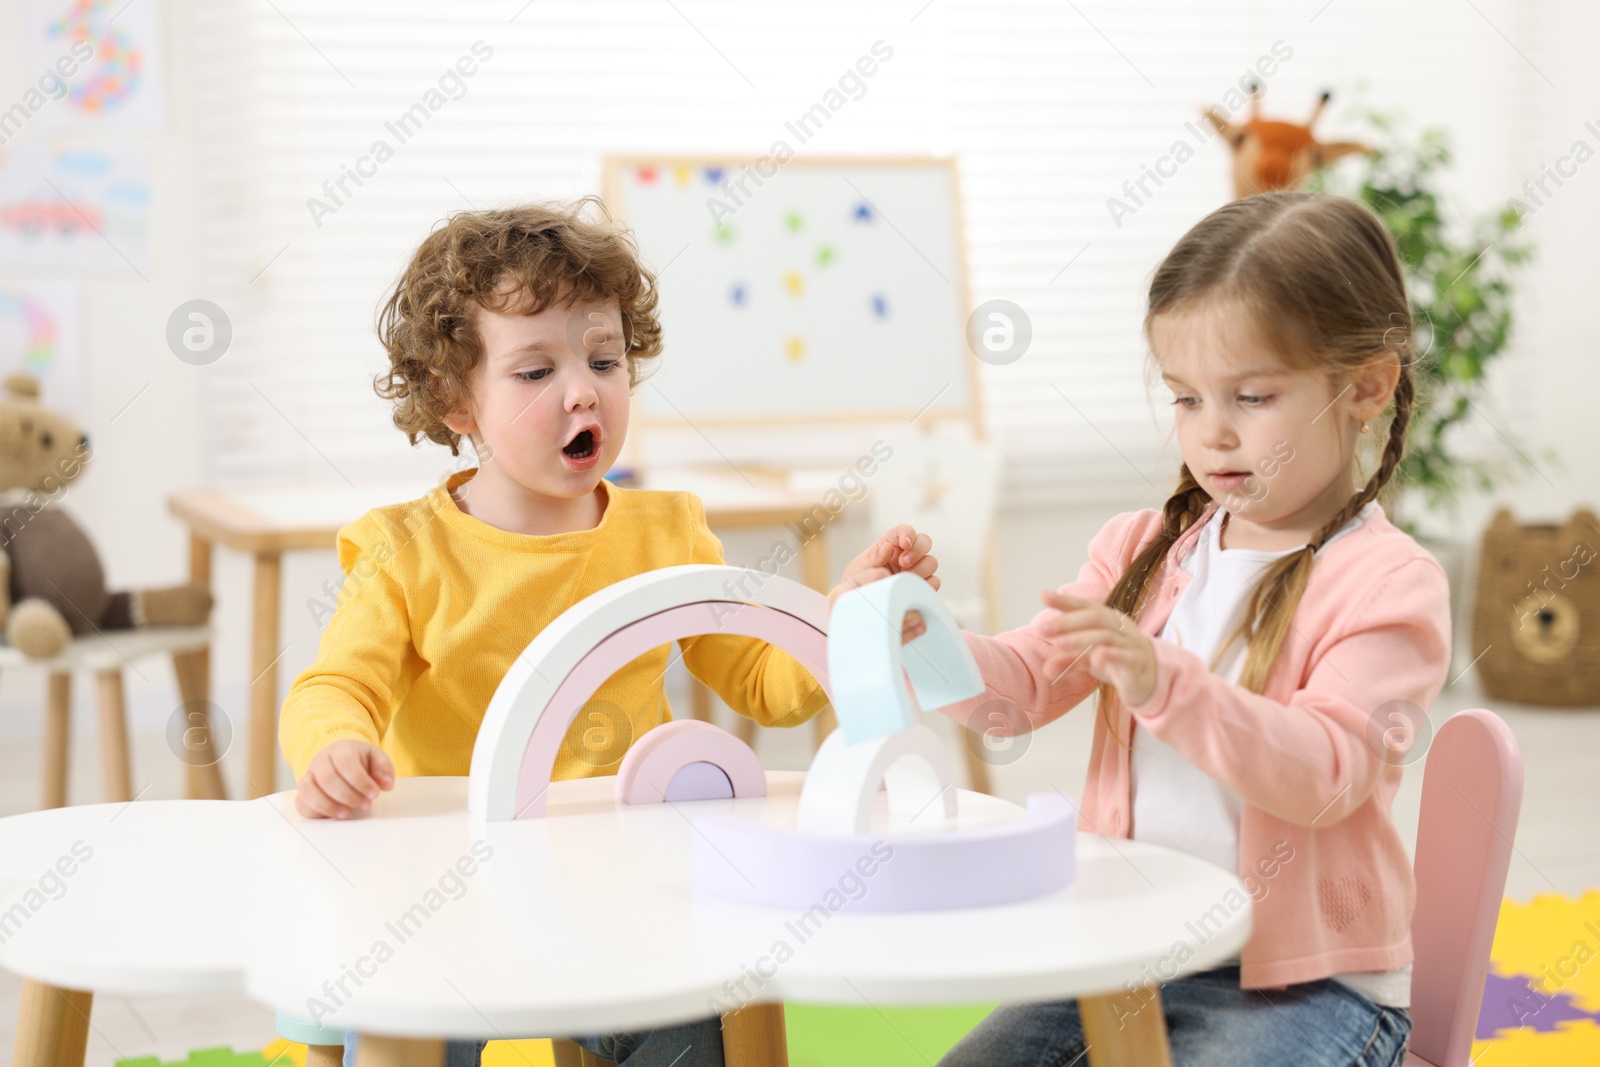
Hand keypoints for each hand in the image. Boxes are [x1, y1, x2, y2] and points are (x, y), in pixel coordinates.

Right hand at [295, 739, 394, 818]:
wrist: (340, 759)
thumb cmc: (360, 761)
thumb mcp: (376, 759)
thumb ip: (383, 769)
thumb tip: (387, 784)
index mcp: (341, 749)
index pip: (346, 763)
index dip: (360, 781)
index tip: (375, 794)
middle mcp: (321, 761)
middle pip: (327, 778)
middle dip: (348, 796)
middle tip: (365, 805)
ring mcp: (309, 776)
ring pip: (308, 790)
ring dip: (328, 806)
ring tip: (346, 814)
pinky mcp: (303, 792)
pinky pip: (301, 803)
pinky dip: (316, 812)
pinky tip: (333, 816)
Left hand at [829, 525, 938, 643]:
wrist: (858, 612)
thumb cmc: (856, 588)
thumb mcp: (857, 572)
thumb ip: (872, 559)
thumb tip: (888, 549)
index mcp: (888, 547)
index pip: (903, 531)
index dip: (908, 533)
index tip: (905, 543)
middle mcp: (905, 556)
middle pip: (924, 541)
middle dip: (917, 550)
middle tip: (903, 563)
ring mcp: (915, 572)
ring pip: (931, 562)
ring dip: (921, 569)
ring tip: (903, 580)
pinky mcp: (921, 588)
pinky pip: (934, 582)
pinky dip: (925, 585)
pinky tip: (910, 591)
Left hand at [1037, 591, 1157, 706]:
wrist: (1151, 678)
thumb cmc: (1116, 661)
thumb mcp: (1089, 658)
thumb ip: (1068, 659)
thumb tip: (1045, 670)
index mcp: (1107, 619)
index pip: (1085, 606)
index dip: (1065, 601)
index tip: (1044, 596)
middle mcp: (1120, 627)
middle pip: (1094, 618)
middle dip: (1067, 622)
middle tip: (1042, 629)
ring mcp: (1131, 643)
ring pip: (1106, 637)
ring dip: (1080, 640)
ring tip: (1058, 645)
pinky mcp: (1138, 663)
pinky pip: (1126, 657)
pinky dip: (1111, 656)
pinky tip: (1096, 658)